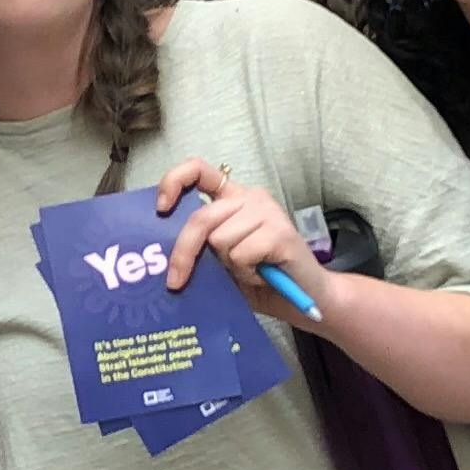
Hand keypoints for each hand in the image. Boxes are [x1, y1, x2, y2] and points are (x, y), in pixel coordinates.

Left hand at [153, 159, 330, 324]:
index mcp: (233, 199)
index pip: (198, 170)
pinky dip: (246, 273)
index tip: (161, 208)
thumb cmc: (262, 280)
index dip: (174, 181)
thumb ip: (201, 247)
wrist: (309, 299)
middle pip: (200, 218)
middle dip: (184, 253)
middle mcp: (250, 198)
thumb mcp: (222, 261)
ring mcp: (266, 211)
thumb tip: (160, 251)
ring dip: (229, 266)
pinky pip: (241, 254)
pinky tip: (264, 274)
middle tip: (175, 282)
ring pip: (220, 240)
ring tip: (250, 272)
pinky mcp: (280, 231)